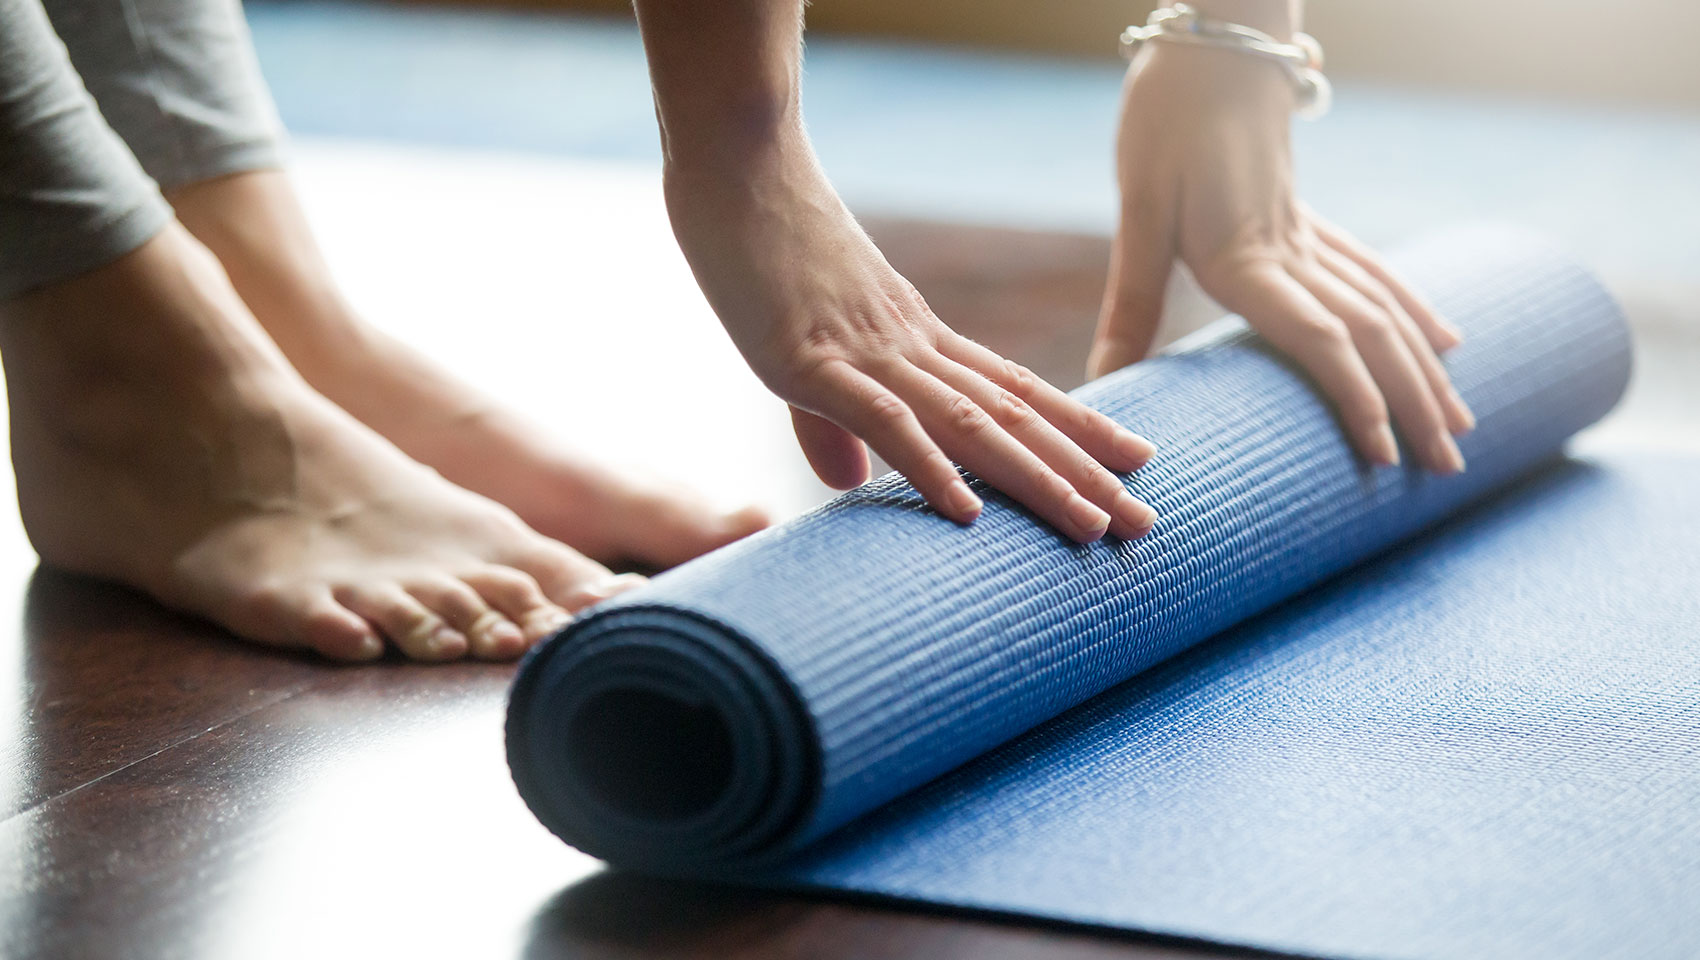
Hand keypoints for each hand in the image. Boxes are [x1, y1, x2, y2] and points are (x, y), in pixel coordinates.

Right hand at [665, 150, 1158, 541]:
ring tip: (1095, 525)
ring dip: (1037, 477)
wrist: (736, 160)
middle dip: (1083, 471)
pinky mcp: (811, 358)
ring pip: (973, 422)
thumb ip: (829, 421)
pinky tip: (968, 512)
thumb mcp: (799, 346)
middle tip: (1144, 523)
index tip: (1135, 460)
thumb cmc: (762, 243)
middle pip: (1015, 414)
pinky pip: (884, 419)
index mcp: (916, 336)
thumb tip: (850, 483)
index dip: (1077, 427)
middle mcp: (911, 344)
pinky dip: (930, 466)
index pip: (1015, 388)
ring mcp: (868, 350)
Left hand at [1091, 41, 1473, 472]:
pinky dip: (1418, 311)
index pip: (1319, 338)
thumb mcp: (1139, 212)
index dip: (1356, 399)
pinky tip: (1447, 341)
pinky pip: (1379, 273)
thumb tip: (1104, 380)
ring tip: (1462, 427)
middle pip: (1372, 336)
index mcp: (1248, 258)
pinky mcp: (1312, 220)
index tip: (1384, 457)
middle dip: (1414, 405)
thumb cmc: (1168, 123)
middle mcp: (1293, 252)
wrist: (1214, 46)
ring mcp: (1312, 235)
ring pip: (1387, 309)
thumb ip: (1132, 299)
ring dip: (1427, 371)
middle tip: (1448, 471)